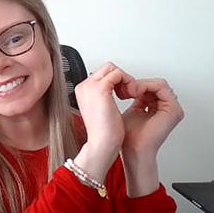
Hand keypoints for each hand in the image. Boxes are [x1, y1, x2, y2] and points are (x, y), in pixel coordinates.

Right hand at [73, 62, 132, 179]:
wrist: (102, 144)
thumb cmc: (104, 132)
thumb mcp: (102, 109)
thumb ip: (104, 97)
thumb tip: (115, 89)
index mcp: (82, 91)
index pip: (102, 74)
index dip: (117, 81)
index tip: (124, 94)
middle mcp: (84, 86)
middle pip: (107, 68)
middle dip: (122, 78)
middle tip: (129, 93)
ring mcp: (90, 86)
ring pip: (113, 68)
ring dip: (126, 79)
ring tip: (130, 94)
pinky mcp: (100, 89)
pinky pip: (119, 73)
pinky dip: (129, 82)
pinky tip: (131, 95)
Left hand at [119, 77, 183, 160]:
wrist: (133, 149)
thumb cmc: (131, 135)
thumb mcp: (133, 110)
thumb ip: (137, 98)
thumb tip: (132, 85)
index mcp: (161, 108)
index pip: (152, 87)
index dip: (137, 85)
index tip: (122, 90)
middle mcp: (169, 108)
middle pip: (156, 84)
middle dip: (139, 84)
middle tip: (125, 90)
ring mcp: (174, 109)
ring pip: (159, 84)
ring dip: (141, 85)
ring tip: (129, 92)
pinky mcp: (173, 109)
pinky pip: (161, 87)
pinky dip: (145, 86)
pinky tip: (134, 93)